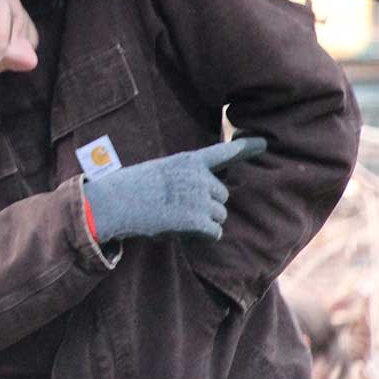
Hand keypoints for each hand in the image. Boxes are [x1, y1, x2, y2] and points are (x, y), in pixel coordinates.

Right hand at [84, 137, 266, 242]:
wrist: (114, 203)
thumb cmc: (128, 190)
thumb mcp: (158, 173)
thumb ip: (184, 179)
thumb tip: (204, 199)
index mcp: (187, 161)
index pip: (222, 153)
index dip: (244, 148)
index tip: (263, 143)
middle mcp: (199, 177)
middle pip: (222, 196)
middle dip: (207, 205)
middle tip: (177, 209)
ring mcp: (200, 198)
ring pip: (219, 216)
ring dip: (203, 222)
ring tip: (174, 218)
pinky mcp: (198, 220)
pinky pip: (214, 232)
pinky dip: (201, 236)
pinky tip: (179, 230)